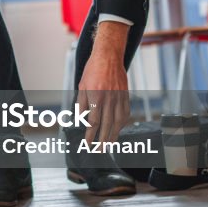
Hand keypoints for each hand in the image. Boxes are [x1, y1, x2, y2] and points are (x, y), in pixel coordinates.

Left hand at [77, 21, 130, 144]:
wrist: (109, 56)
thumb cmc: (93, 70)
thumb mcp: (82, 86)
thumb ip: (82, 104)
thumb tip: (81, 119)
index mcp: (96, 97)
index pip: (94, 122)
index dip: (90, 135)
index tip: (87, 144)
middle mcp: (109, 99)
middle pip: (107, 125)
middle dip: (103, 140)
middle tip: (100, 150)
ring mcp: (119, 97)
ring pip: (118, 122)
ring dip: (114, 135)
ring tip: (110, 144)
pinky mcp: (126, 95)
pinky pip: (125, 113)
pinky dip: (122, 124)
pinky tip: (118, 129)